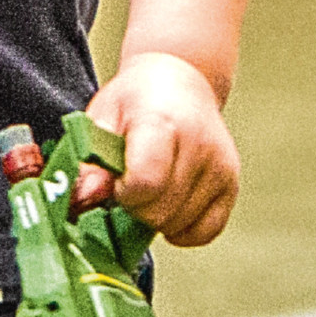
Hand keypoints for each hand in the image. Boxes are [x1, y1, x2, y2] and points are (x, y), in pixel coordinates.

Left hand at [79, 52, 239, 246]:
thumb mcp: (102, 119)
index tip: (114, 178)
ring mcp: (221, 167)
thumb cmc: (133, 103)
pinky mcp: (231, 183)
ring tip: (149, 188)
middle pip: (161, 210)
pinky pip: (206, 231)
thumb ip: (91, 162)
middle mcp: (199, 146)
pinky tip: (169, 208)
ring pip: (180, 224)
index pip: (145, 184)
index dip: (121, 192)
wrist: (180, 85)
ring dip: (156, 217)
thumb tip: (83, 199)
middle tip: (128, 184)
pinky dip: (183, 230)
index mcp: (161, 123)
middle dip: (135, 207)